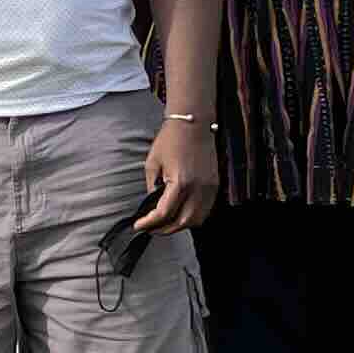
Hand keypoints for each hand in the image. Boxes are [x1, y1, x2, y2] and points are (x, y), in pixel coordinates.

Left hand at [135, 114, 219, 233]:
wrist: (194, 123)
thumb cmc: (171, 139)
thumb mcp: (152, 164)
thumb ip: (152, 188)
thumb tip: (152, 206)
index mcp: (181, 182)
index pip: (164, 213)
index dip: (149, 223)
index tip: (138, 225)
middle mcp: (198, 188)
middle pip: (182, 223)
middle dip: (163, 229)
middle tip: (150, 228)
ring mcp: (209, 188)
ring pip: (196, 220)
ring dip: (179, 226)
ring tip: (164, 224)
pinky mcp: (215, 186)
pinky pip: (205, 211)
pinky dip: (192, 217)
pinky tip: (180, 214)